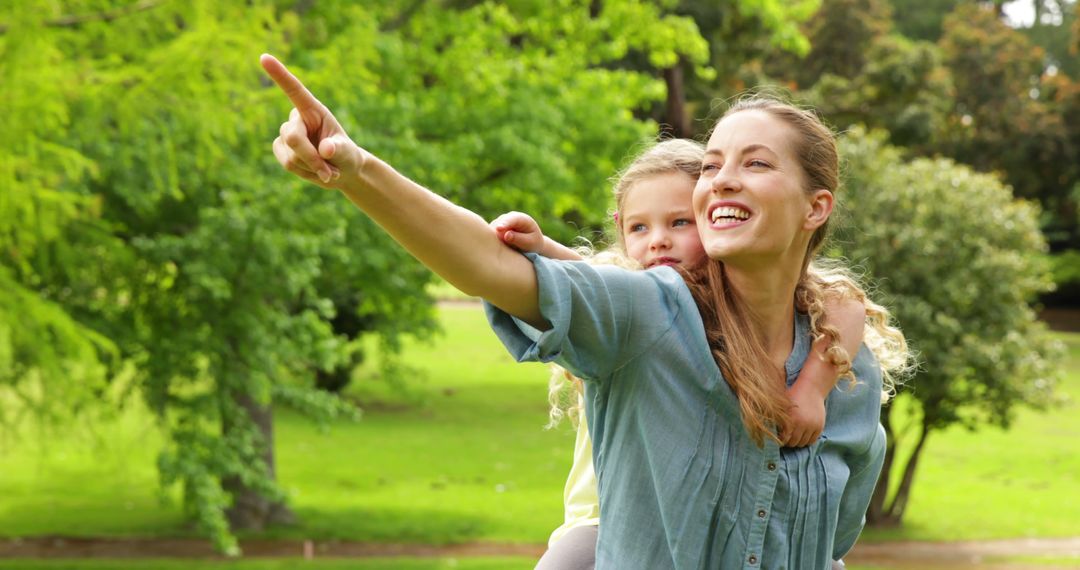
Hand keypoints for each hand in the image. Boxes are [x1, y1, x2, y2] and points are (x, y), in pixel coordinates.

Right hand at [260, 54, 366, 189]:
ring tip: (328, 170)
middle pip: (293, 137)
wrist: (341, 170)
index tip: (264, 57)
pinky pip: (287, 164)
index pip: (293, 89)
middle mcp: (296, 118)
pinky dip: (304, 172)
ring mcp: (285, 134)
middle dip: (311, 158)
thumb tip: (326, 149)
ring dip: (312, 167)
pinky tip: (315, 171)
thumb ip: (339, 148)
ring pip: (291, 155)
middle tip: (331, 172)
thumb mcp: (347, 151)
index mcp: (312, 109)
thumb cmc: (345, 154)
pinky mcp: (280, 149)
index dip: (279, 74)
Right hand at [490, 211, 544, 252]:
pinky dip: (491, 242)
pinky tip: (497, 248)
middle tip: (500, 246)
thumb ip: (519, 239)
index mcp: (521, 218)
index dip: (505, 224)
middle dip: (496, 233)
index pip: (511, 219)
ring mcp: (500, 222)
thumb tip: (506, 235)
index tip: (499, 229)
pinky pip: (489, 235)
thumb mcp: (530, 242)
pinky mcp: (494, 229)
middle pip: (498, 224)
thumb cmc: (533, 243)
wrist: (531, 244)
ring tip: (504, 248)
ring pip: (492, 230)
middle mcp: (508, 218)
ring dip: (494, 239)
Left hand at [780, 381, 826, 447]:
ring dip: (798, 441)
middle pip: (794, 443)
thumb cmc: (793, 395)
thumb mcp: (782, 405)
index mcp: (791, 419)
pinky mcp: (820, 426)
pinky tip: (802, 435)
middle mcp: (802, 424)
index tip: (778, 439)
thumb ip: (776, 418)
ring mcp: (812, 426)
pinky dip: (807, 440)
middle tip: (785, 438)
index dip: (780, 441)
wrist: (812, 388)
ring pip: (803, 443)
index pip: (784, 439)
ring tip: (794, 436)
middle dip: (788, 442)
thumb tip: (766, 430)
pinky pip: (813, 440)